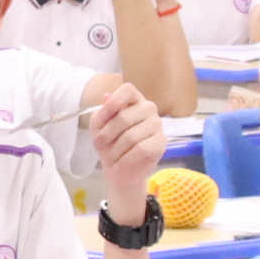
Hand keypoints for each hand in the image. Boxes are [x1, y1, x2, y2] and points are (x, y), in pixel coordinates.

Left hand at [85, 79, 162, 205]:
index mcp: (133, 99)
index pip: (127, 90)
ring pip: (130, 136)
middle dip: (106, 135)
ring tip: (111, 155)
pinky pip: (141, 149)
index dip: (113, 101)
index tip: (102, 117)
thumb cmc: (109, 143)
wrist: (120, 169)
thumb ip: (102, 112)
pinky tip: (122, 160)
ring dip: (115, 150)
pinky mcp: (161, 142)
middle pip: (124, 117)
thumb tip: (106, 96)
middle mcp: (148, 108)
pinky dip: (126, 158)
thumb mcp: (98, 126)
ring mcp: (157, 124)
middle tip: (98, 144)